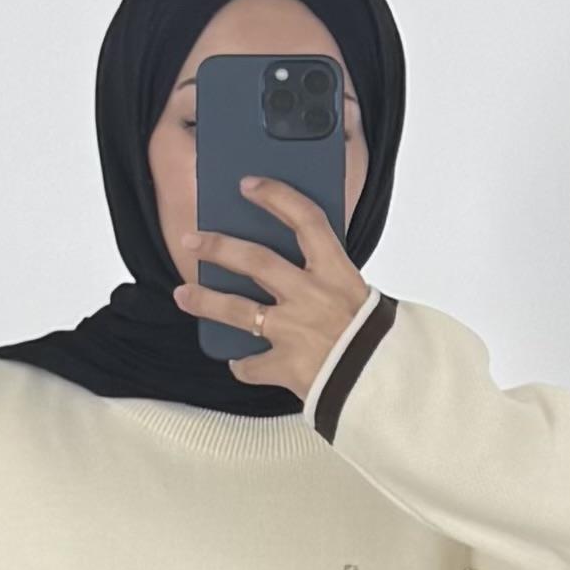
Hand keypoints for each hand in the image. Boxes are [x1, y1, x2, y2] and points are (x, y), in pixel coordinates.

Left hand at [173, 176, 370, 399]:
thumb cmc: (375, 338)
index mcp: (336, 272)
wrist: (385, 385)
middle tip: (192, 240)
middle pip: (255, 261)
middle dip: (218, 247)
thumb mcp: (358, 293)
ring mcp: (295, 332)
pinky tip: (238, 361)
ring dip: (206, 300)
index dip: (275, 197)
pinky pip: (252, 365)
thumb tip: (292, 259)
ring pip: (239, 311)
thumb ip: (327, 276)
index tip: (249, 185)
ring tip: (183, 294)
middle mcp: (311, 297)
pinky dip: (243, 365)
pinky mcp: (287, 367)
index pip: (305, 219)